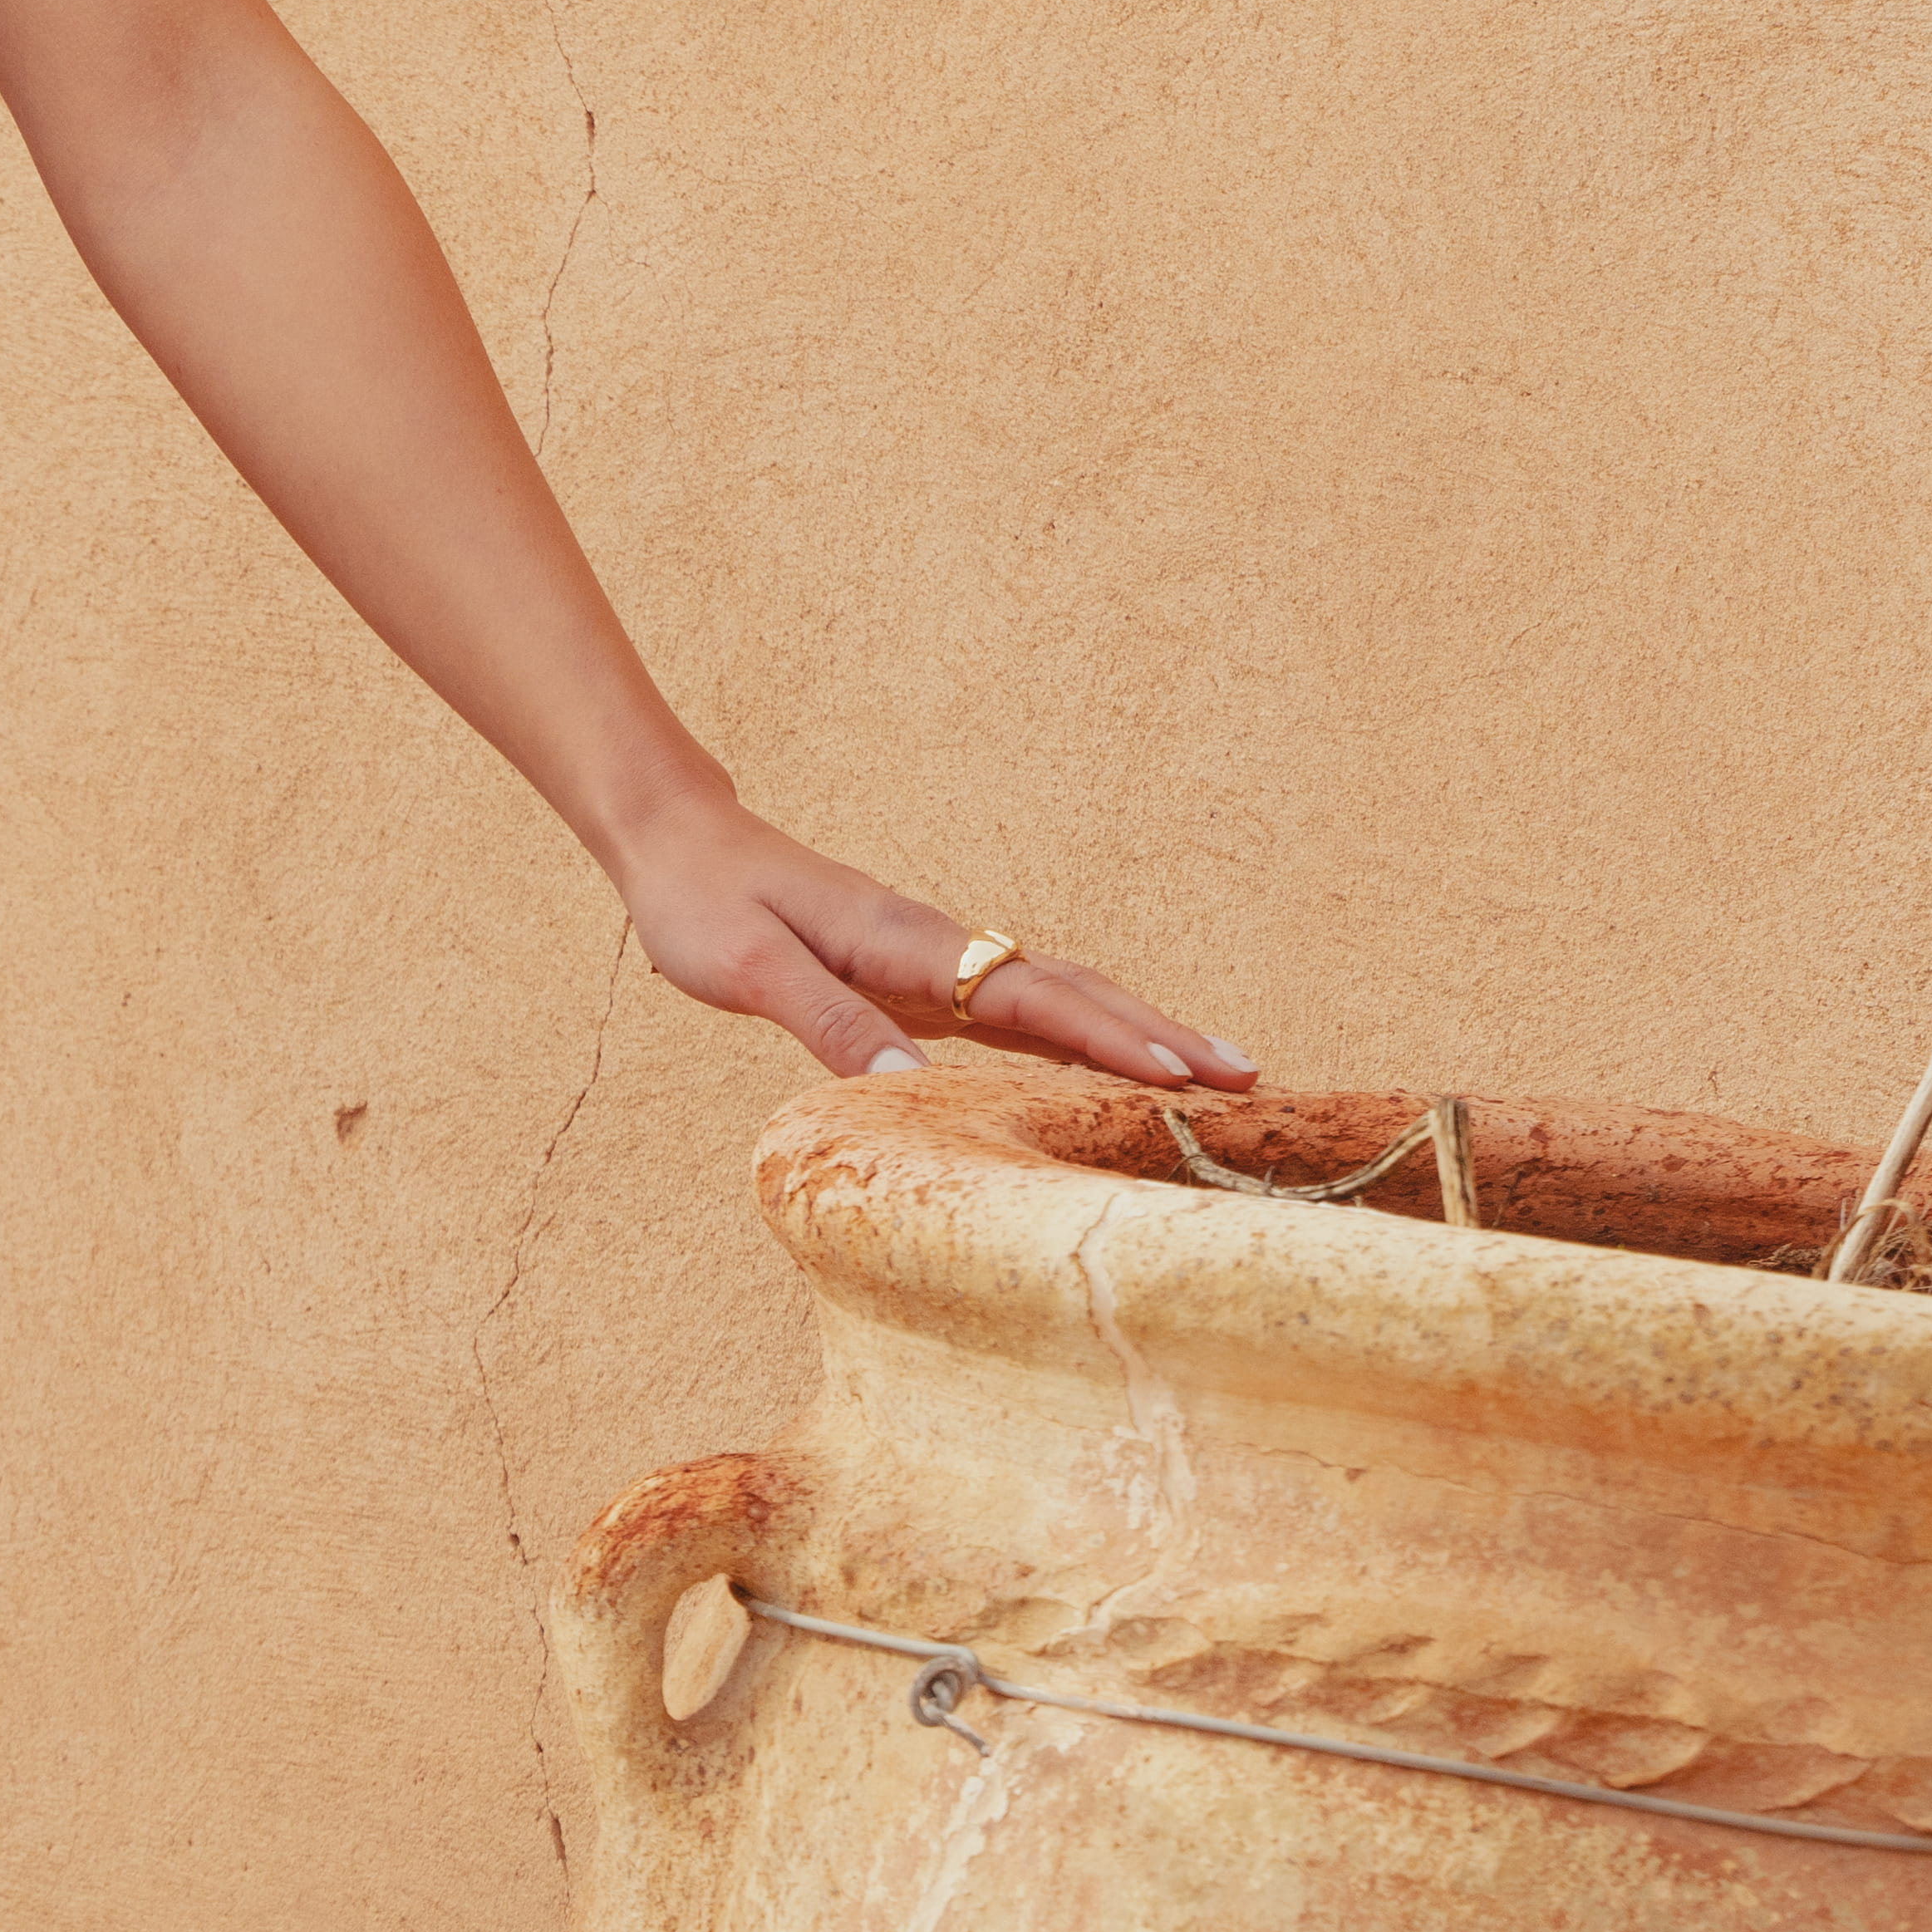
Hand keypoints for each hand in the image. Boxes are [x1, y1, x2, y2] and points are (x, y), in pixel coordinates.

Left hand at [609, 792, 1252, 1097]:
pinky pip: (1020, 1012)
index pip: (1029, 995)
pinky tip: (1114, 1069)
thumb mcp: (747, 971)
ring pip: (1059, 998)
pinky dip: (1080, 1037)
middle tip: (1250, 1081)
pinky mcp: (924, 978)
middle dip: (1160, 1035)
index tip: (1179, 1073)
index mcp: (909, 944)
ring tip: (1215, 1079)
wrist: (681, 846)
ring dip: (1136, 1034)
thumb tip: (907, 1086)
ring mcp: (940, 963)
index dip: (1106, 1036)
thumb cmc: (707, 906)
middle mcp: (941, 948)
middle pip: (1073, 992)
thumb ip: (828, 1023)